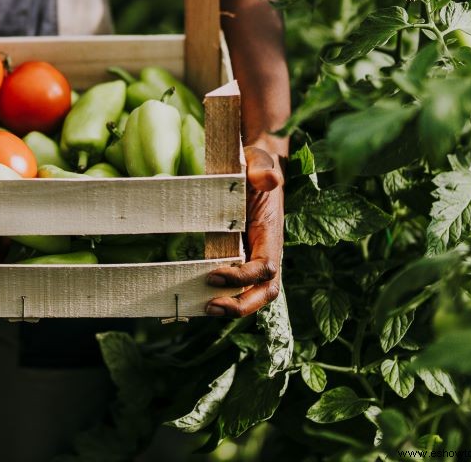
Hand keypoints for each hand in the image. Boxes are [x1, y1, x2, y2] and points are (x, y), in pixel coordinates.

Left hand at [205, 145, 283, 317]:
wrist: (254, 168)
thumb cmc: (255, 166)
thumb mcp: (259, 162)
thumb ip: (262, 170)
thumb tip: (268, 180)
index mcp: (271, 234)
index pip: (266, 267)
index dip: (243, 276)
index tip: (214, 273)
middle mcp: (267, 250)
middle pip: (265, 291)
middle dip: (242, 305)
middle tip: (211, 307)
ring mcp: (256, 257)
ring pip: (253, 293)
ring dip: (233, 306)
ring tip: (204, 308)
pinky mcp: (242, 256)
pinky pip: (239, 284)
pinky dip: (224, 295)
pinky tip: (199, 298)